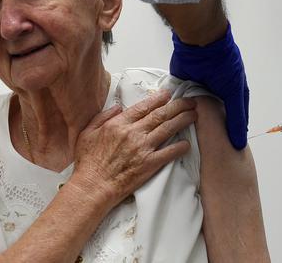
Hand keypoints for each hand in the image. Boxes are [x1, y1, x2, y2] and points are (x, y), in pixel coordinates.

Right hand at [73, 90, 196, 205]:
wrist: (93, 187)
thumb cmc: (88, 162)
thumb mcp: (88, 132)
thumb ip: (103, 117)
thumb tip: (117, 107)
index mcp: (119, 124)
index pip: (144, 107)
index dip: (158, 99)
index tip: (168, 94)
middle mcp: (133, 133)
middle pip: (160, 115)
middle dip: (177, 106)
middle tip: (189, 102)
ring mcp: (143, 149)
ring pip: (167, 129)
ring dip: (182, 120)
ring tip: (193, 115)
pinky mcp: (149, 165)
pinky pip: (169, 153)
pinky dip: (180, 147)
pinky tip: (187, 143)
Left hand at [170, 23, 248, 149]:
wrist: (200, 44)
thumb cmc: (224, 66)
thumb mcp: (234, 94)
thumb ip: (236, 119)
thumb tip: (240, 144)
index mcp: (232, 94)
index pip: (232, 120)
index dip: (229, 135)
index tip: (225, 153)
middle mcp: (216, 94)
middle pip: (213, 118)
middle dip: (209, 132)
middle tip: (203, 154)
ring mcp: (199, 92)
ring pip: (196, 113)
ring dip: (192, 123)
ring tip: (187, 145)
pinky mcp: (183, 88)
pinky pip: (181, 105)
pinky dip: (179, 114)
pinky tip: (175, 129)